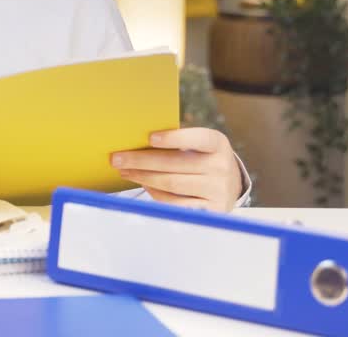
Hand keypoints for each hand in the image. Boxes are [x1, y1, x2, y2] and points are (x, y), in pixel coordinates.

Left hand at [110, 128, 243, 211]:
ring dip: (143, 177)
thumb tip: (136, 144)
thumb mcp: (199, 145)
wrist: (230, 184)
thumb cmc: (203, 158)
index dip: (174, 139)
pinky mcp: (210, 209)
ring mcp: (217, 190)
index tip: (149, 138)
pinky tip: (143, 185)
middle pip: (175, 164)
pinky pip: (175, 203)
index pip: (197, 139)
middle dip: (142, 161)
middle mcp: (221, 166)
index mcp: (217, 144)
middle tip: (117, 158)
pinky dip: (155, 193)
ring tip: (125, 171)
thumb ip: (178, 144)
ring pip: (172, 184)